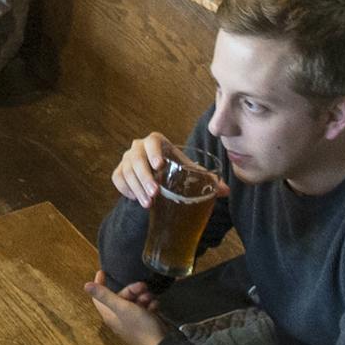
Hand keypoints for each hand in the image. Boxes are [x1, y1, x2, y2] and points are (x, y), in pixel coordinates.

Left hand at [84, 270, 168, 344]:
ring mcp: (132, 320)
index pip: (99, 298)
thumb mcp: (122, 307)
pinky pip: (145, 307)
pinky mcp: (144, 322)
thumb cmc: (139, 326)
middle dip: (132, 290)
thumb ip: (105, 296)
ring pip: (134, 300)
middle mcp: (119, 317)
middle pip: (120, 296)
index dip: (99, 284)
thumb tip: (86, 286)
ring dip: (143, 296)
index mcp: (110, 315)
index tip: (102, 272)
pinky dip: (150, 305)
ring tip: (150, 300)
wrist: (160, 344)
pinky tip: (155, 307)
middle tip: (143, 287)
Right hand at [111, 132, 228, 207]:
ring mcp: (127, 159)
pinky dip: (125, 189)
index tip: (160, 165)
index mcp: (157, 142)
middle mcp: (139, 147)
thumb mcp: (188, 171)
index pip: (153, 141)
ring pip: (127, 171)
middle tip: (155, 194)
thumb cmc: (175, 170)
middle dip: (145, 177)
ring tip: (148, 203)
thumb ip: (206, 179)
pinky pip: (117, 178)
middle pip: (137, 159)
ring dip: (136, 187)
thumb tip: (226, 190)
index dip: (154, 151)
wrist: (156, 176)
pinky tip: (136, 199)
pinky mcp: (119, 171)